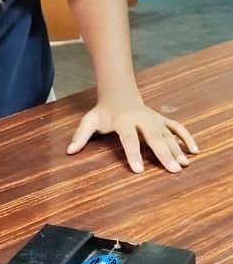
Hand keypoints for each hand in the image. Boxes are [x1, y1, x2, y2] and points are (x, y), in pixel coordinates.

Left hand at [67, 96, 198, 172]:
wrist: (119, 94)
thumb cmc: (104, 112)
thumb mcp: (90, 120)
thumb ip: (80, 135)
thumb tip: (70, 151)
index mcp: (124, 121)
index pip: (129, 138)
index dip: (133, 154)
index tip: (138, 170)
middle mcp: (142, 119)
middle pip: (154, 137)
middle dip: (163, 153)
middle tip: (172, 170)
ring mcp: (154, 119)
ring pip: (168, 134)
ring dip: (177, 149)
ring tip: (183, 165)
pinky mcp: (162, 120)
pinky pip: (177, 128)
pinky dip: (186, 137)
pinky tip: (194, 151)